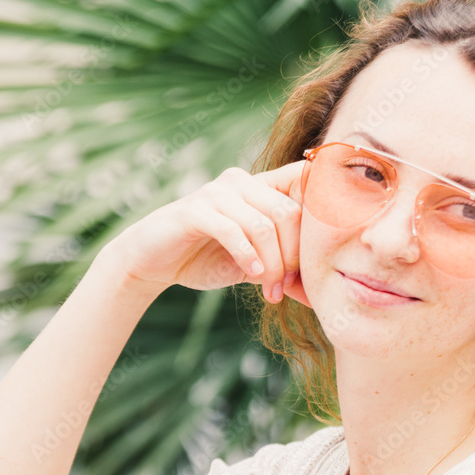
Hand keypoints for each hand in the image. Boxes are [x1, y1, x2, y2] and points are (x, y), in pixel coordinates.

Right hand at [99, 160, 310, 306]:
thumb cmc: (207, 260)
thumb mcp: (253, 266)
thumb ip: (283, 270)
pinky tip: (250, 275)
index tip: (319, 256)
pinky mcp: (194, 210)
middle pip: (289, 213)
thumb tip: (317, 294)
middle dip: (293, 257)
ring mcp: (217, 193)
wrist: (154, 262)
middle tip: (284, 288)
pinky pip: (232, 230)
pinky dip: (247, 256)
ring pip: (263, 225)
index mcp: (260, 187)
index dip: (320, 211)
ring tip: (269, 292)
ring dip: (272, 265)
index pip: (305, 180)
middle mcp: (241, 182)